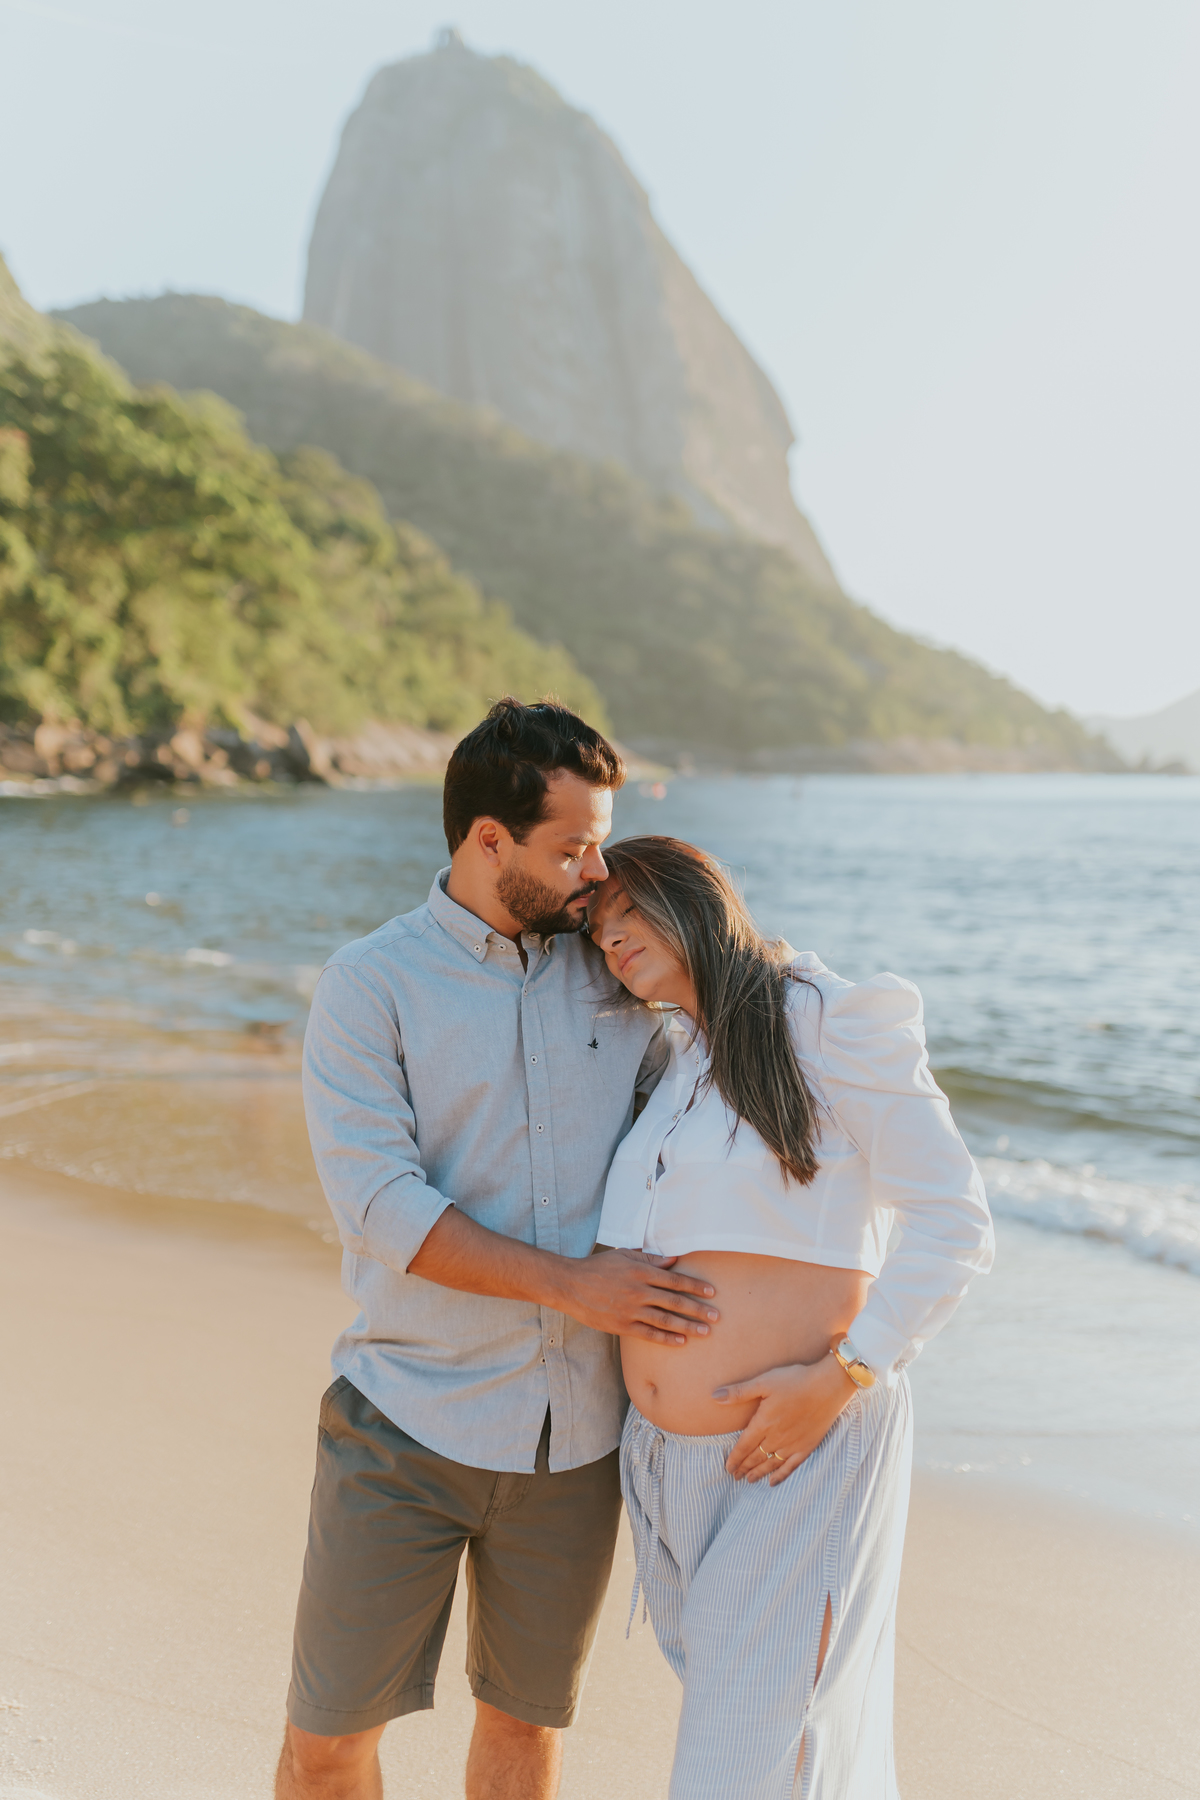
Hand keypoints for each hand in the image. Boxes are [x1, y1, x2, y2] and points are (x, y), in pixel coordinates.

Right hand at [561, 1249, 718, 1343]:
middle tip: (717, 1316)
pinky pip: (648, 1334)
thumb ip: (649, 1258)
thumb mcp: (624, 1255)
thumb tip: (673, 1259)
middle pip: (675, 1302)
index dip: (695, 1286)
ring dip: (688, 1327)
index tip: (712, 1292)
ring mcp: (631, 1310)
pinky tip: (681, 1342)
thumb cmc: (598, 1267)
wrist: (570, 1285)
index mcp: (641, 1272)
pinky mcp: (622, 1325)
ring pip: (665, 1320)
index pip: (675, 1279)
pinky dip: (666, 1338)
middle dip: (698, 1309)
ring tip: (705, 1332)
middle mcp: (639, 1291)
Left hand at [715, 1354, 856, 1484]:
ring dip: (758, 1473)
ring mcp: (792, 1445)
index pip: (743, 1446)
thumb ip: (739, 1392)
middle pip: (755, 1457)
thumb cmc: (795, 1380)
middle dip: (744, 1468)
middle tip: (735, 1477)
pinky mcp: (806, 1447)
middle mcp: (776, 1438)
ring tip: (749, 1480)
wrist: (828, 1387)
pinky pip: (790, 1467)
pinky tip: (773, 1482)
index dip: (734, 1458)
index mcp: (763, 1423)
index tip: (728, 1468)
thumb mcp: (764, 1381)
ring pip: (770, 1464)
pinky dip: (780, 1475)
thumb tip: (714, 1396)